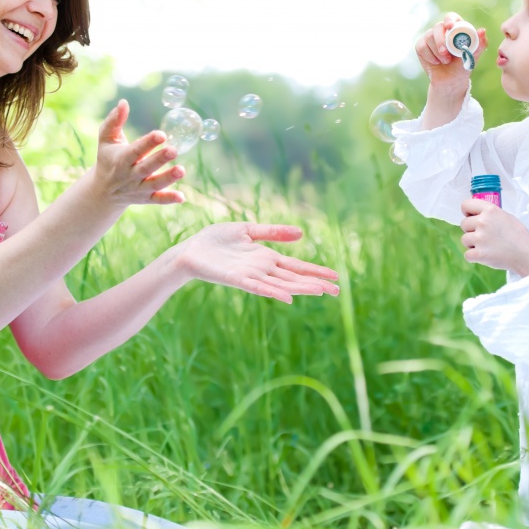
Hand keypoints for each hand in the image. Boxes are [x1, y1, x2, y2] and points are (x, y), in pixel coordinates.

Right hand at [91, 99, 184, 207]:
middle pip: (145, 168)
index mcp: (120, 159)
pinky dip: (168, 199)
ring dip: (168, 178)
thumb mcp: (106, 139)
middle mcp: (130, 175)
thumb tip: (124, 102)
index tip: (161, 134)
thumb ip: (114, 121)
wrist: (103, 191)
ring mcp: (138, 188)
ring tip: (181, 170)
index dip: (148, 143)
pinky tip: (182, 196)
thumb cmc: (107, 158)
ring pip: (154, 185)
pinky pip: (158, 200)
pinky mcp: (146, 198)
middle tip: (174, 150)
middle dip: (159, 160)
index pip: (135, 151)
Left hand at [175, 223, 339, 303]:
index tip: (336, 277)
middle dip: (315, 284)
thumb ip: (272, 232)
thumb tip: (301, 233)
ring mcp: (251, 276)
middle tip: (338, 291)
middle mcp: (262, 269)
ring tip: (321, 292)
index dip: (316, 271)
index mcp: (266, 257)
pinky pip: (258, 288)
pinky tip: (288, 298)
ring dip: (301, 289)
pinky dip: (273, 292)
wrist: (190, 250)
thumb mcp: (247, 230)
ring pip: (281, 285)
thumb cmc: (215, 241)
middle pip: (294, 278)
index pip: (296, 266)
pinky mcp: (237, 280)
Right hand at [415, 13, 488, 87]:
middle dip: (441, 39)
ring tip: (446, 61)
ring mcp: (430, 38)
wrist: (450, 81)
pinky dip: (429, 56)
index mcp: (456, 29)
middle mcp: (442, 31)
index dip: (449, 19)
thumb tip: (482, 30)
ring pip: (429, 37)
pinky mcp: (421, 46)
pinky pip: (421, 46)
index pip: (451, 17)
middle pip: (438, 27)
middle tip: (445, 52)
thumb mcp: (473, 56)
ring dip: (437, 51)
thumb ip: (480, 44)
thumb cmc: (463, 66)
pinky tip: (436, 62)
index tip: (450, 26)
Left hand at [459, 199, 528, 276]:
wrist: (526, 254)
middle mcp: (483, 222)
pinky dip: (474, 257)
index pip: (465, 205)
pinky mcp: (479, 254)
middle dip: (471, 230)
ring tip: (487, 246)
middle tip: (484, 235)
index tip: (470, 217)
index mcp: (490, 210)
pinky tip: (485, 255)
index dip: (467, 212)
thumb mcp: (506, 216)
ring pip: (464, 239)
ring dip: (472, 244)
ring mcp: (480, 238)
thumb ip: (489, 214)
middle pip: (463, 224)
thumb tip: (475, 214)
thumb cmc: (518, 236)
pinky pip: (467, 254)